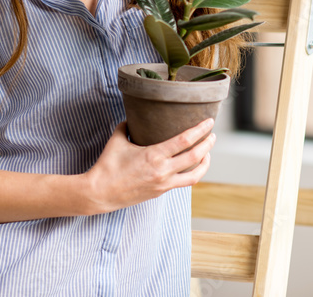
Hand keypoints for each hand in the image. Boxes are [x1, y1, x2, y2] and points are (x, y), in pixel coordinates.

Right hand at [82, 118, 215, 214]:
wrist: (100, 193)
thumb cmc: (107, 166)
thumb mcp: (117, 140)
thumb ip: (127, 126)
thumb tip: (133, 118)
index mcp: (154, 155)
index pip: (185, 140)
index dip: (200, 130)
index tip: (209, 122)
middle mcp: (163, 171)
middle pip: (195, 157)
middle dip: (208, 144)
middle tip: (212, 135)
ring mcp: (163, 184)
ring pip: (195, 175)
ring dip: (205, 163)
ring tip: (207, 153)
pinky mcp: (160, 192)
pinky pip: (183, 182)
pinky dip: (191, 173)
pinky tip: (191, 166)